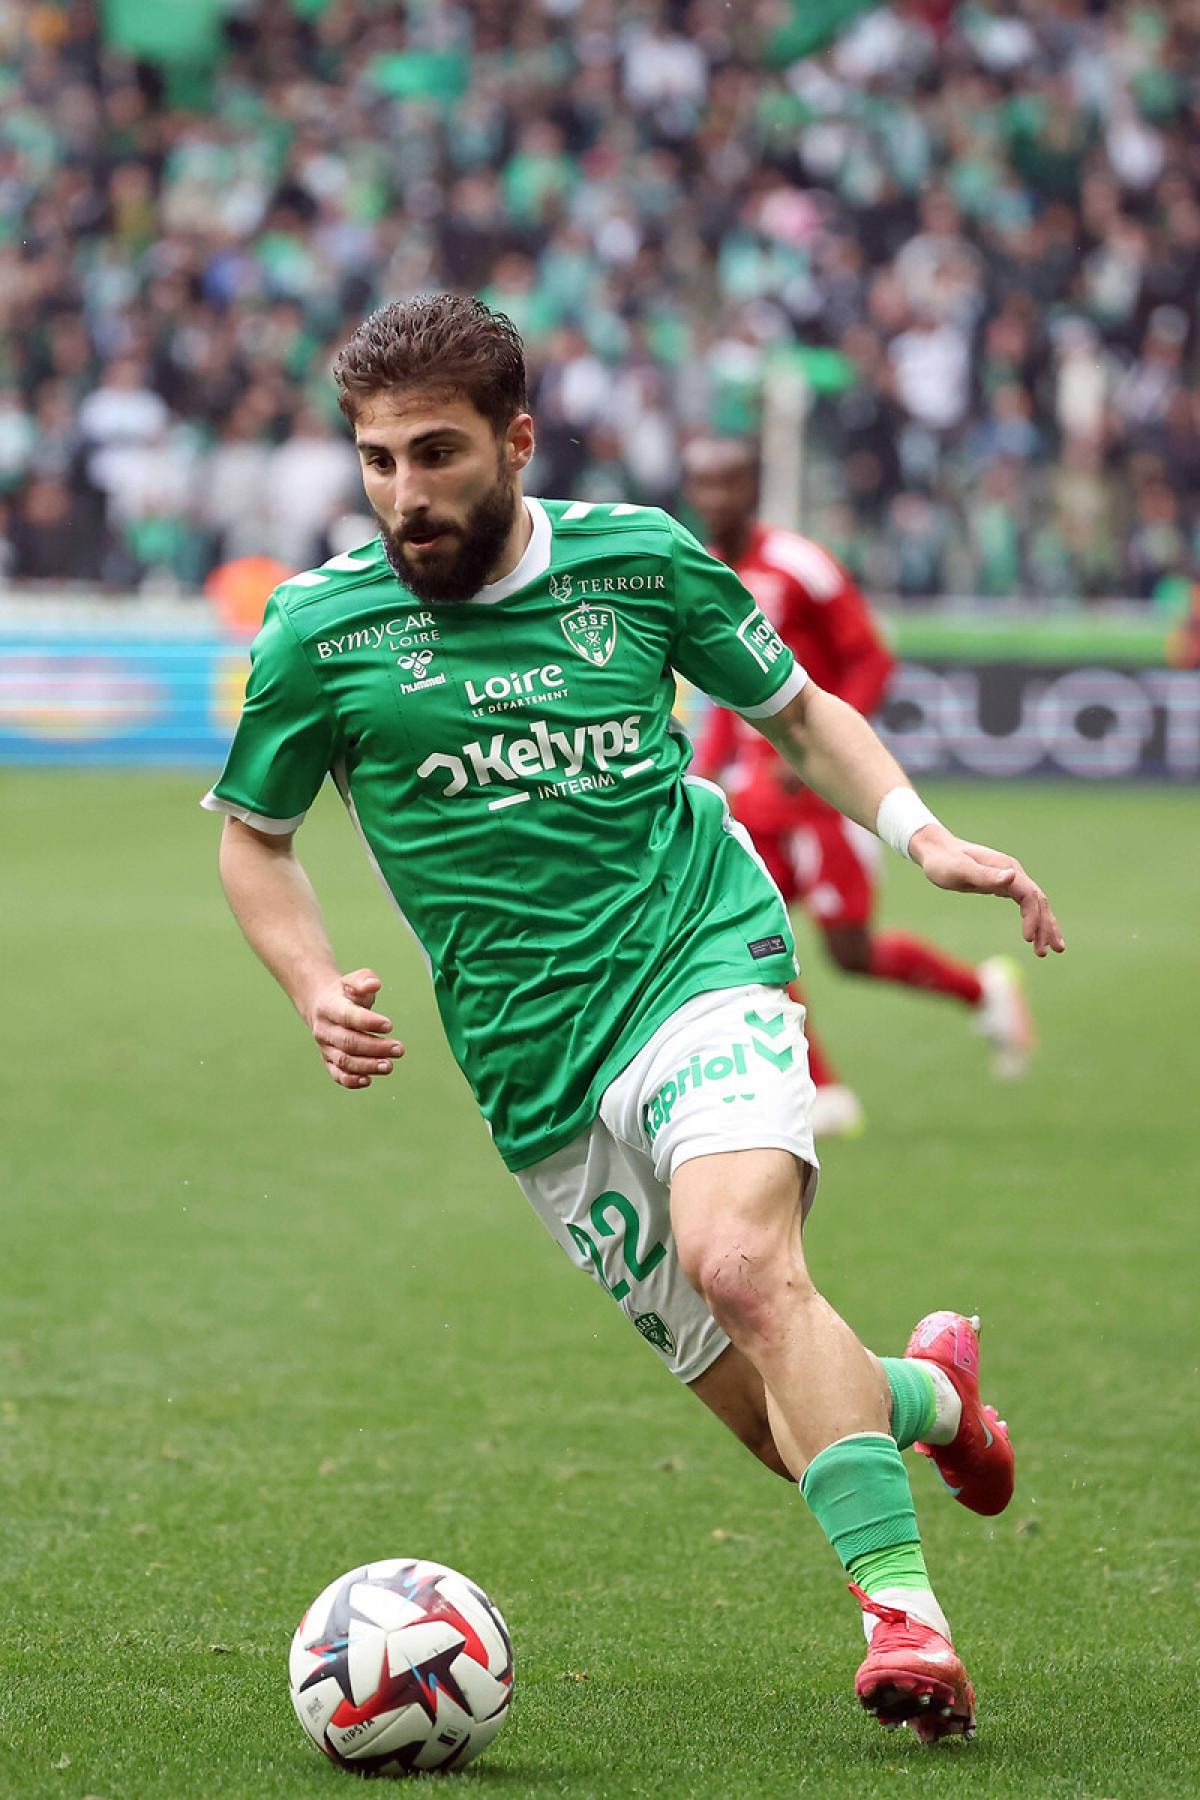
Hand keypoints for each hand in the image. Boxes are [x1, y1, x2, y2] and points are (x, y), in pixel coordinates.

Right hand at [304, 968, 404, 1088]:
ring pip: (344, 1061)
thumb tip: (374, 984)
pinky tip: (369, 1079)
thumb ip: (365, 980)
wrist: (322, 1006)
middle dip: (375, 1048)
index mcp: (329, 1007)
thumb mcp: (354, 980)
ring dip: (368, 1066)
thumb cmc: (345, 993)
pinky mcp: (328, 1061)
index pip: (347, 1016)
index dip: (368, 1022)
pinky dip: (352, 1080)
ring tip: (389, 1066)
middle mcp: (325, 1029)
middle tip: (399, 1049)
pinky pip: (337, 1074)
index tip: (389, 1025)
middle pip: (348, 1042)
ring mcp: (326, 1047)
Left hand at [909, 826, 1064, 957]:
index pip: (1029, 895)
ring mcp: (1010, 879)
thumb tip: (1012, 877)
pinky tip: (1036, 934)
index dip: (1032, 917)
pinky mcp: (1003, 885)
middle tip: (1045, 953)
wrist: (935, 850)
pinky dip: (1033, 920)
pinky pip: (1025, 905)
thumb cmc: (943, 862)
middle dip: (1045, 927)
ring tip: (1053, 950)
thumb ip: (985, 875)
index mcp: (1006, 868)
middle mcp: (1012, 873)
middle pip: (1038, 902)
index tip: (1027, 939)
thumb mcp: (960, 870)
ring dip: (1045, 926)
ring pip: (1035, 904)